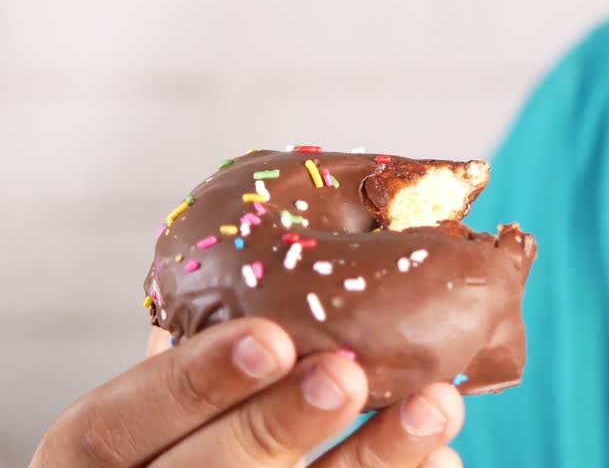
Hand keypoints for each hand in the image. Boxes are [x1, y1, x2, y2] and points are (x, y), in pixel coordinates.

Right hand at [30, 318, 464, 466]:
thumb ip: (199, 333)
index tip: (271, 336)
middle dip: (281, 424)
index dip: (193, 380)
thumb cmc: (185, 422)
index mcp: (92, 453)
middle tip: (349, 372)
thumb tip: (291, 235)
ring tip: (439, 405)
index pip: (117, 423)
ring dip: (374, 460)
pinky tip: (444, 454)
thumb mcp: (165, 380)